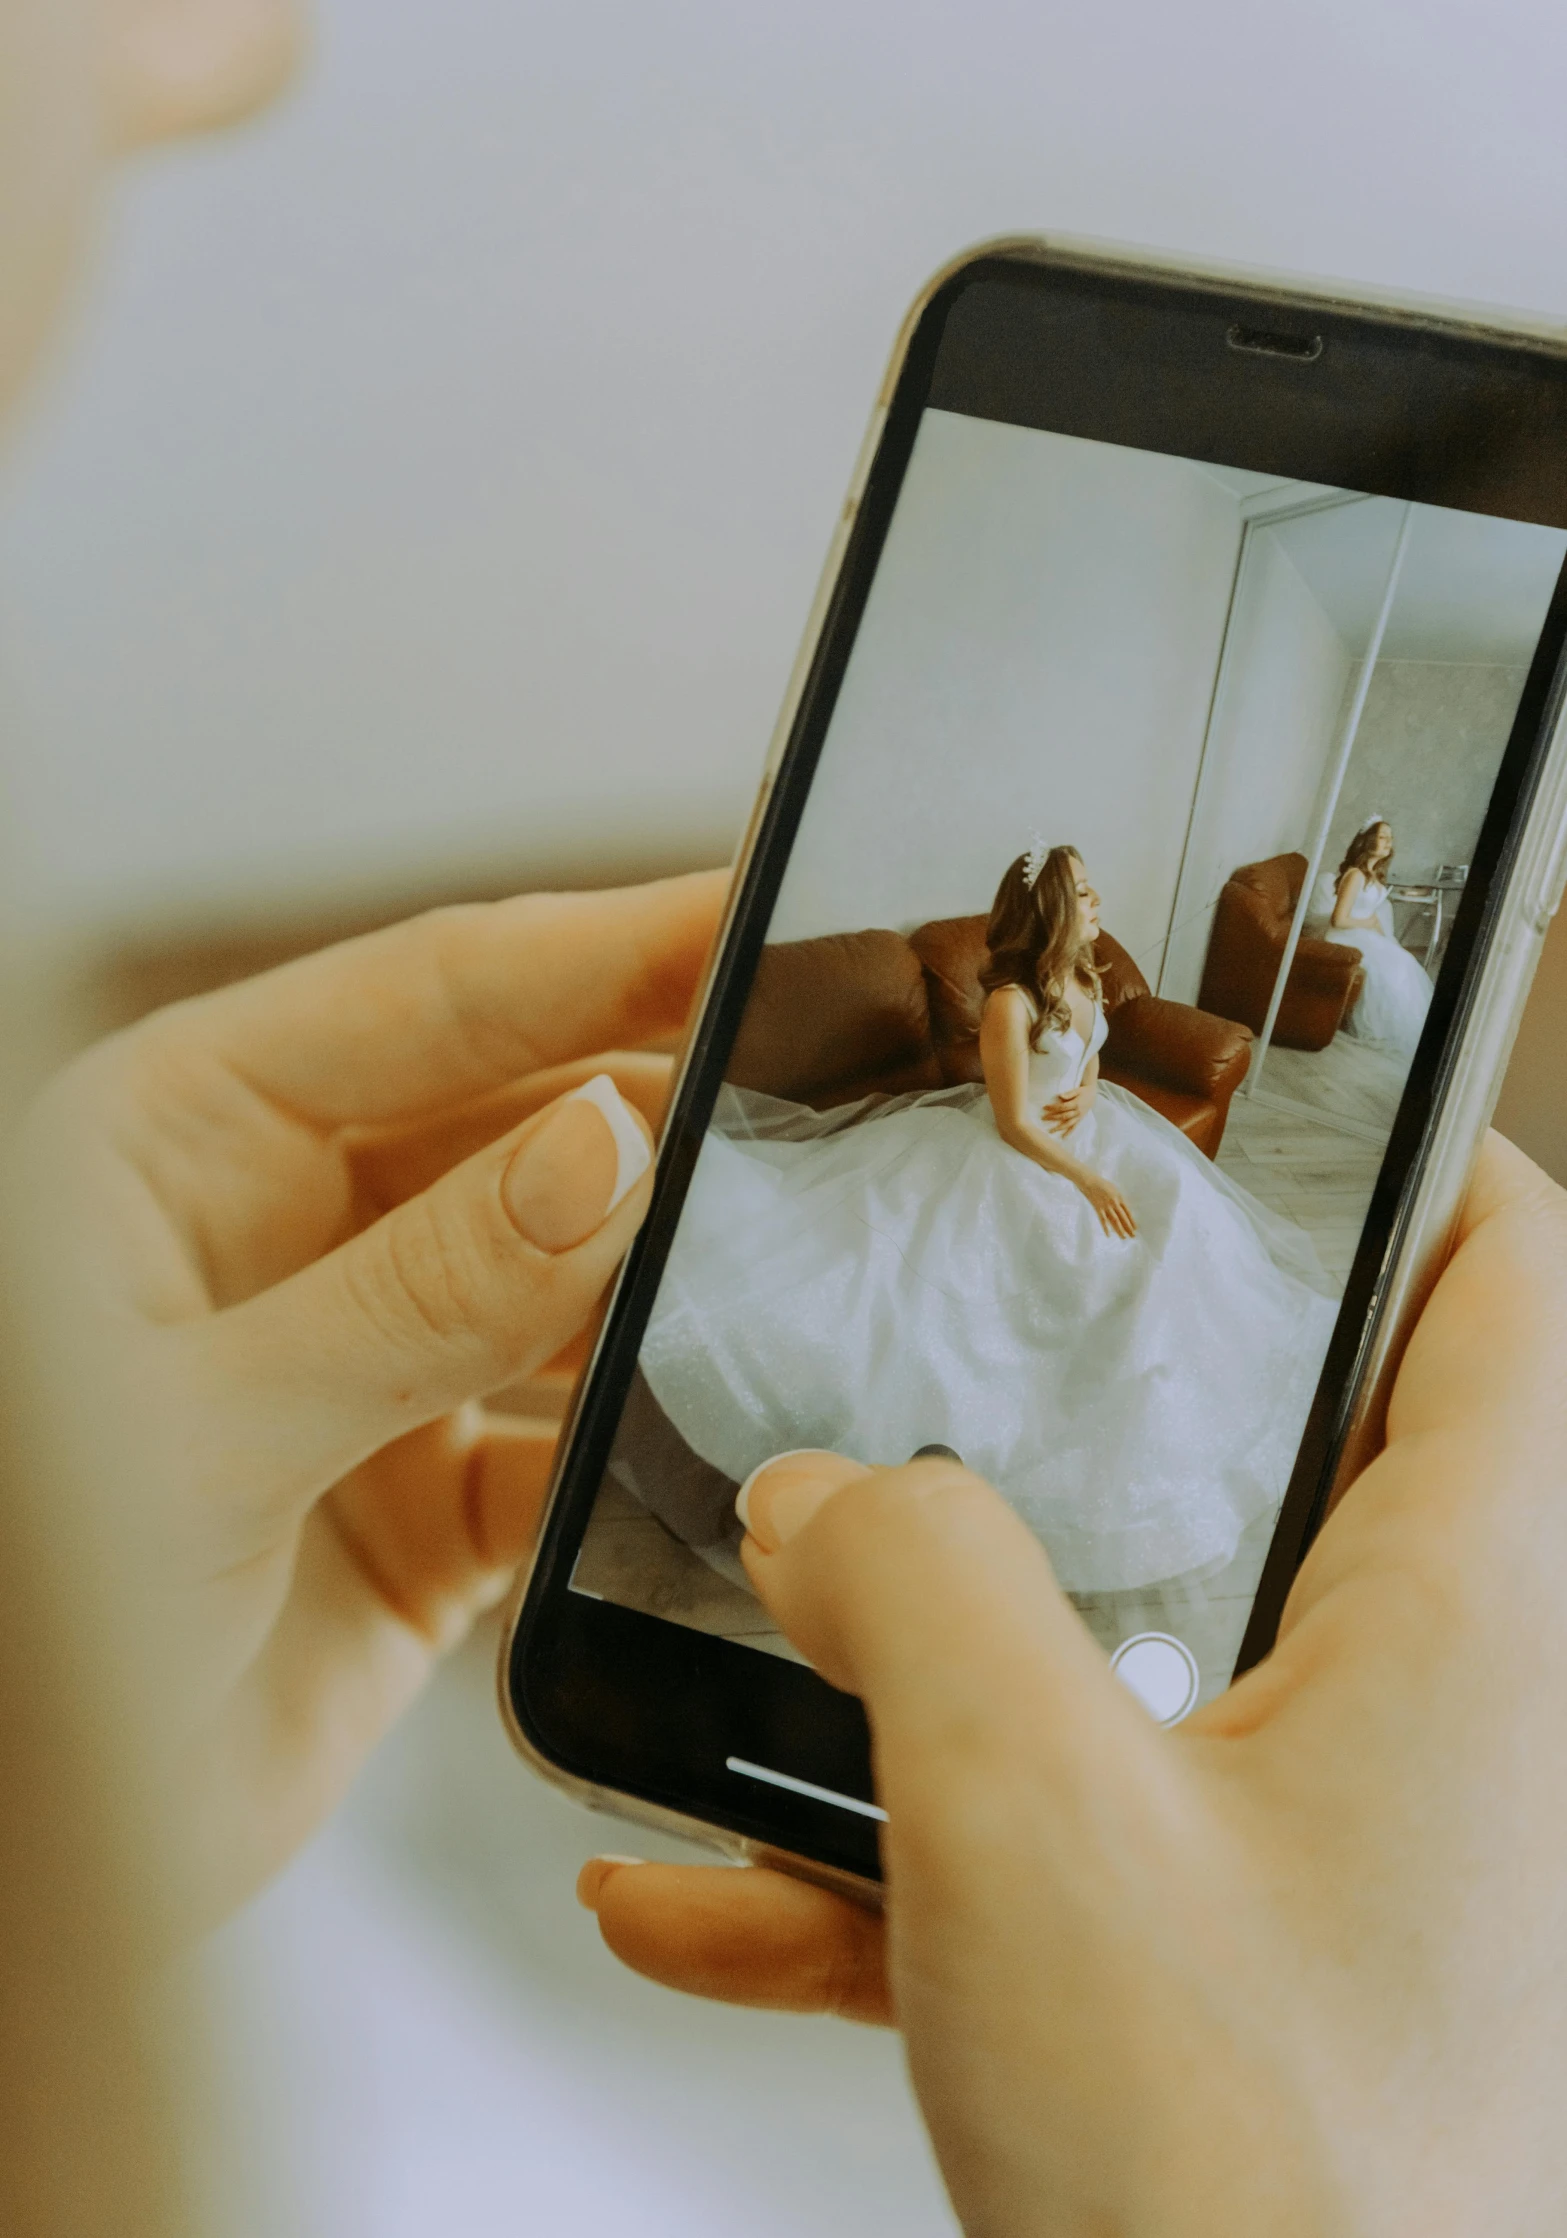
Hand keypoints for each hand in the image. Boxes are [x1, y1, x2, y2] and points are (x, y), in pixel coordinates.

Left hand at [22, 873, 721, 1924]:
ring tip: (807, 1247)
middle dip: (671, 1099)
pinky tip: (721, 1438)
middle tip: (838, 1072)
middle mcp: (283, 1232)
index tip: (761, 906)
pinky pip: (572, 1442)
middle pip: (523, 1116)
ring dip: (670, 1275)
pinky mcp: (419, 1508)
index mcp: (183, 1140)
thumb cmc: (10, 1631)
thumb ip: (409, 1293)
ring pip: (565, 1277)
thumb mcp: (189, 1437)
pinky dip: (647, 1448)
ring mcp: (361, 1367)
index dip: (612, 944)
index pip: (438, 992)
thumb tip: (600, 1150)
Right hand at [578, 1138, 1566, 2237]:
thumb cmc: (1269, 2202)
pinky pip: (1093, 1839)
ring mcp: (1359, 1848)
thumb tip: (821, 1491)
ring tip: (793, 1602)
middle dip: (1115, 1377)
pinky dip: (928, 1840)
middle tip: (971, 1306)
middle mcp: (1453, 1706)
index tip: (1250, 1079)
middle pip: (1300, 1435)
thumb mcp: (1035, 1822)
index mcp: (1479, 1604)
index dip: (1397, 1143)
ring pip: (1164, 1643)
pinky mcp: (1259, 1973)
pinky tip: (716, 1884)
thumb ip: (909, 1589)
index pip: (1500, 1271)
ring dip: (972, 1629)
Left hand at [1040, 1082, 1092, 1133]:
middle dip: (1053, 1117)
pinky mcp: (1080, 1119)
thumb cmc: (1083, 1091)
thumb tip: (1060, 1095)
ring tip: (1050, 1131)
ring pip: (1068, 1124)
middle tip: (1043, 1118)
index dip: (1053, 1107)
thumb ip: (1069, 1094)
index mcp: (1076, 1104)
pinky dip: (1069, 1132)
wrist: (1092, 1095)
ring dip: (1059, 1128)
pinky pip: (1074, 1127)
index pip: (1062, 1107)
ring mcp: (1079, 1117)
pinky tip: (1063, 1137)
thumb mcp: (1077, 1090)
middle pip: (1063, 1116)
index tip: (1044, 1107)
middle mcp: (1077, 1112)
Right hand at [1076, 1166, 1135, 1237]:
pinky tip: (1108, 1235)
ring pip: (1114, 1221)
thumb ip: (1119, 1199)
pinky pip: (1103, 1220)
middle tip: (1133, 1236)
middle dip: (1128, 1228)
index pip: (1127, 1212)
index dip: (1132, 1221)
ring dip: (1119, 1230)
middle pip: (1123, 1218)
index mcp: (1119, 1198)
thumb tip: (1122, 1209)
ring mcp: (1106, 1206)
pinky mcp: (1098, 1208)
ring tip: (1123, 1237)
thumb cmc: (1102, 1183)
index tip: (1135, 1228)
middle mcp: (1114, 1203)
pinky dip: (1105, 1228)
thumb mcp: (1114, 1189)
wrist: (1089, 1181)